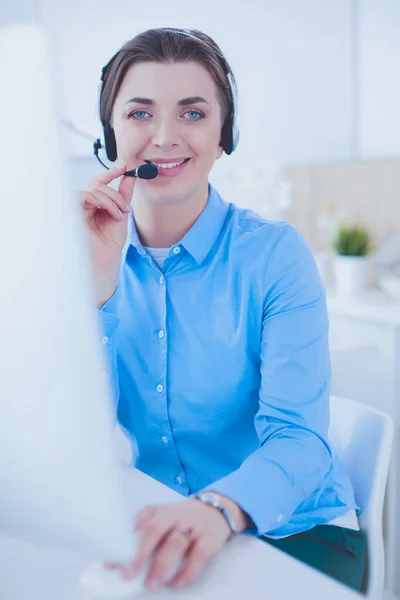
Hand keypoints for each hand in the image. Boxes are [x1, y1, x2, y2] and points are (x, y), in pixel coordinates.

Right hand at [80, 165, 134, 305]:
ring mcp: (76, 208)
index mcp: (93, 205)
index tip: (124, 168)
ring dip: (110, 199)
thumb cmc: (109, 243)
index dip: (110, 173)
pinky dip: (101, 201)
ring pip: (92, 189)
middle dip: (114, 193)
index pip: (98, 183)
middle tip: (125, 207)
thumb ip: (124, 195)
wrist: (105, 261)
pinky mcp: (71, 212)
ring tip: (119, 214)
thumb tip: (130, 177)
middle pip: (96, 184)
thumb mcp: (121, 214)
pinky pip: (85, 196)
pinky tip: (111, 213)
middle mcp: (83, 205)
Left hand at [107, 498, 243, 591]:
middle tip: (127, 574)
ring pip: (176, 542)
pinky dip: (188, 571)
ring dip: (162, 565)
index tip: (110, 563)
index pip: (137, 525)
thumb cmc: (181, 520)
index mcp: (158, 511)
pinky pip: (200, 554)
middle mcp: (174, 515)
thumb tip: (119, 562)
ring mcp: (192, 526)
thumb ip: (143, 534)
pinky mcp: (210, 537)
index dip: (122, 543)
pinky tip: (178, 583)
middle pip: (154, 530)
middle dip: (139, 553)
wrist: (216, 509)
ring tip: (152, 585)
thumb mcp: (161, 519)